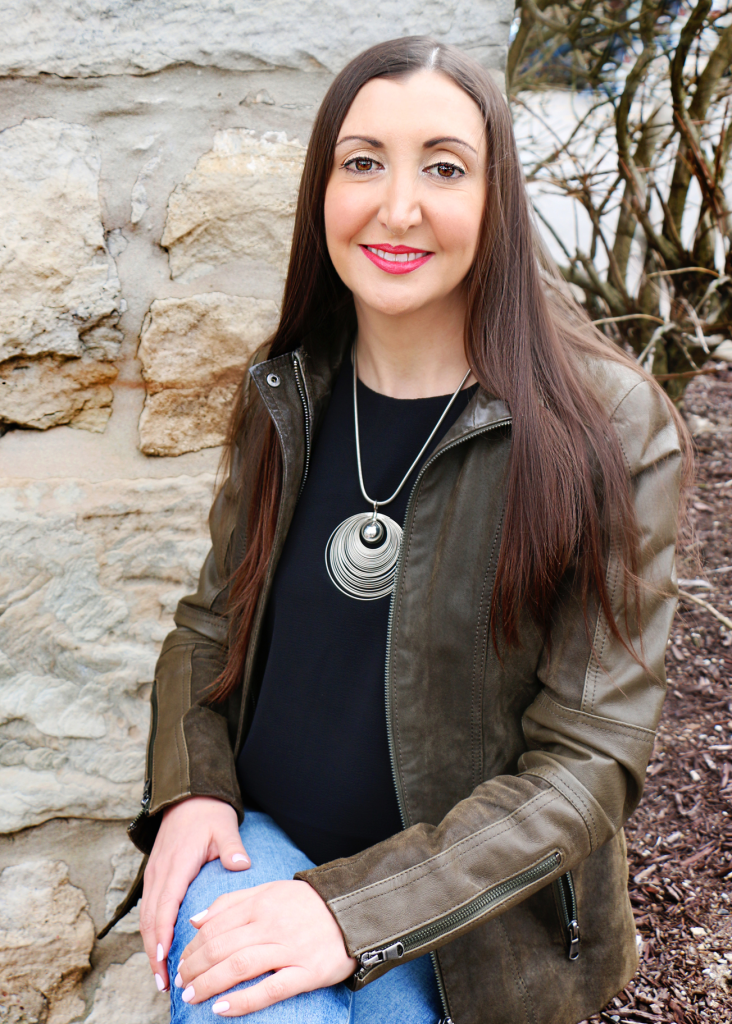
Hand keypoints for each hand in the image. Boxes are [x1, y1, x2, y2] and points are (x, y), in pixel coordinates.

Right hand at [140, 797, 250, 992]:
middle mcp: (160, 873)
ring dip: (151, 946)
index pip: (165, 906)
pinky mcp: (156, 875)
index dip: (163, 935)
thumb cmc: (208, 813)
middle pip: (151, 920)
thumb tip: (242, 865)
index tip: (165, 960)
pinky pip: (150, 908)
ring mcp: (155, 874)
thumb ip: (232, 847)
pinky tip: (160, 949)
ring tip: (161, 976)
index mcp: (177, 864)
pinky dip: (152, 932)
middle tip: (164, 983)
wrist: (188, 795)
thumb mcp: (224, 827)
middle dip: (155, 953)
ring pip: (147, 917)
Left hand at [174, 879, 356, 1015]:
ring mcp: (290, 949)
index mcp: (261, 903)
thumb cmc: (307, 904)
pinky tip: (221, 1008)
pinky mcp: (307, 972)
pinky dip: (242, 1001)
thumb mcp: (270, 891)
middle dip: (194, 967)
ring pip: (239, 967)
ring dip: (209, 984)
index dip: (193, 946)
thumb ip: (233, 902)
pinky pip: (270, 989)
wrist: (353, 911)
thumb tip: (196, 919)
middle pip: (221, 947)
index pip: (215, 926)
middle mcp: (272, 924)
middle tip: (181, 982)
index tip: (182, 961)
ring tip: (192, 997)